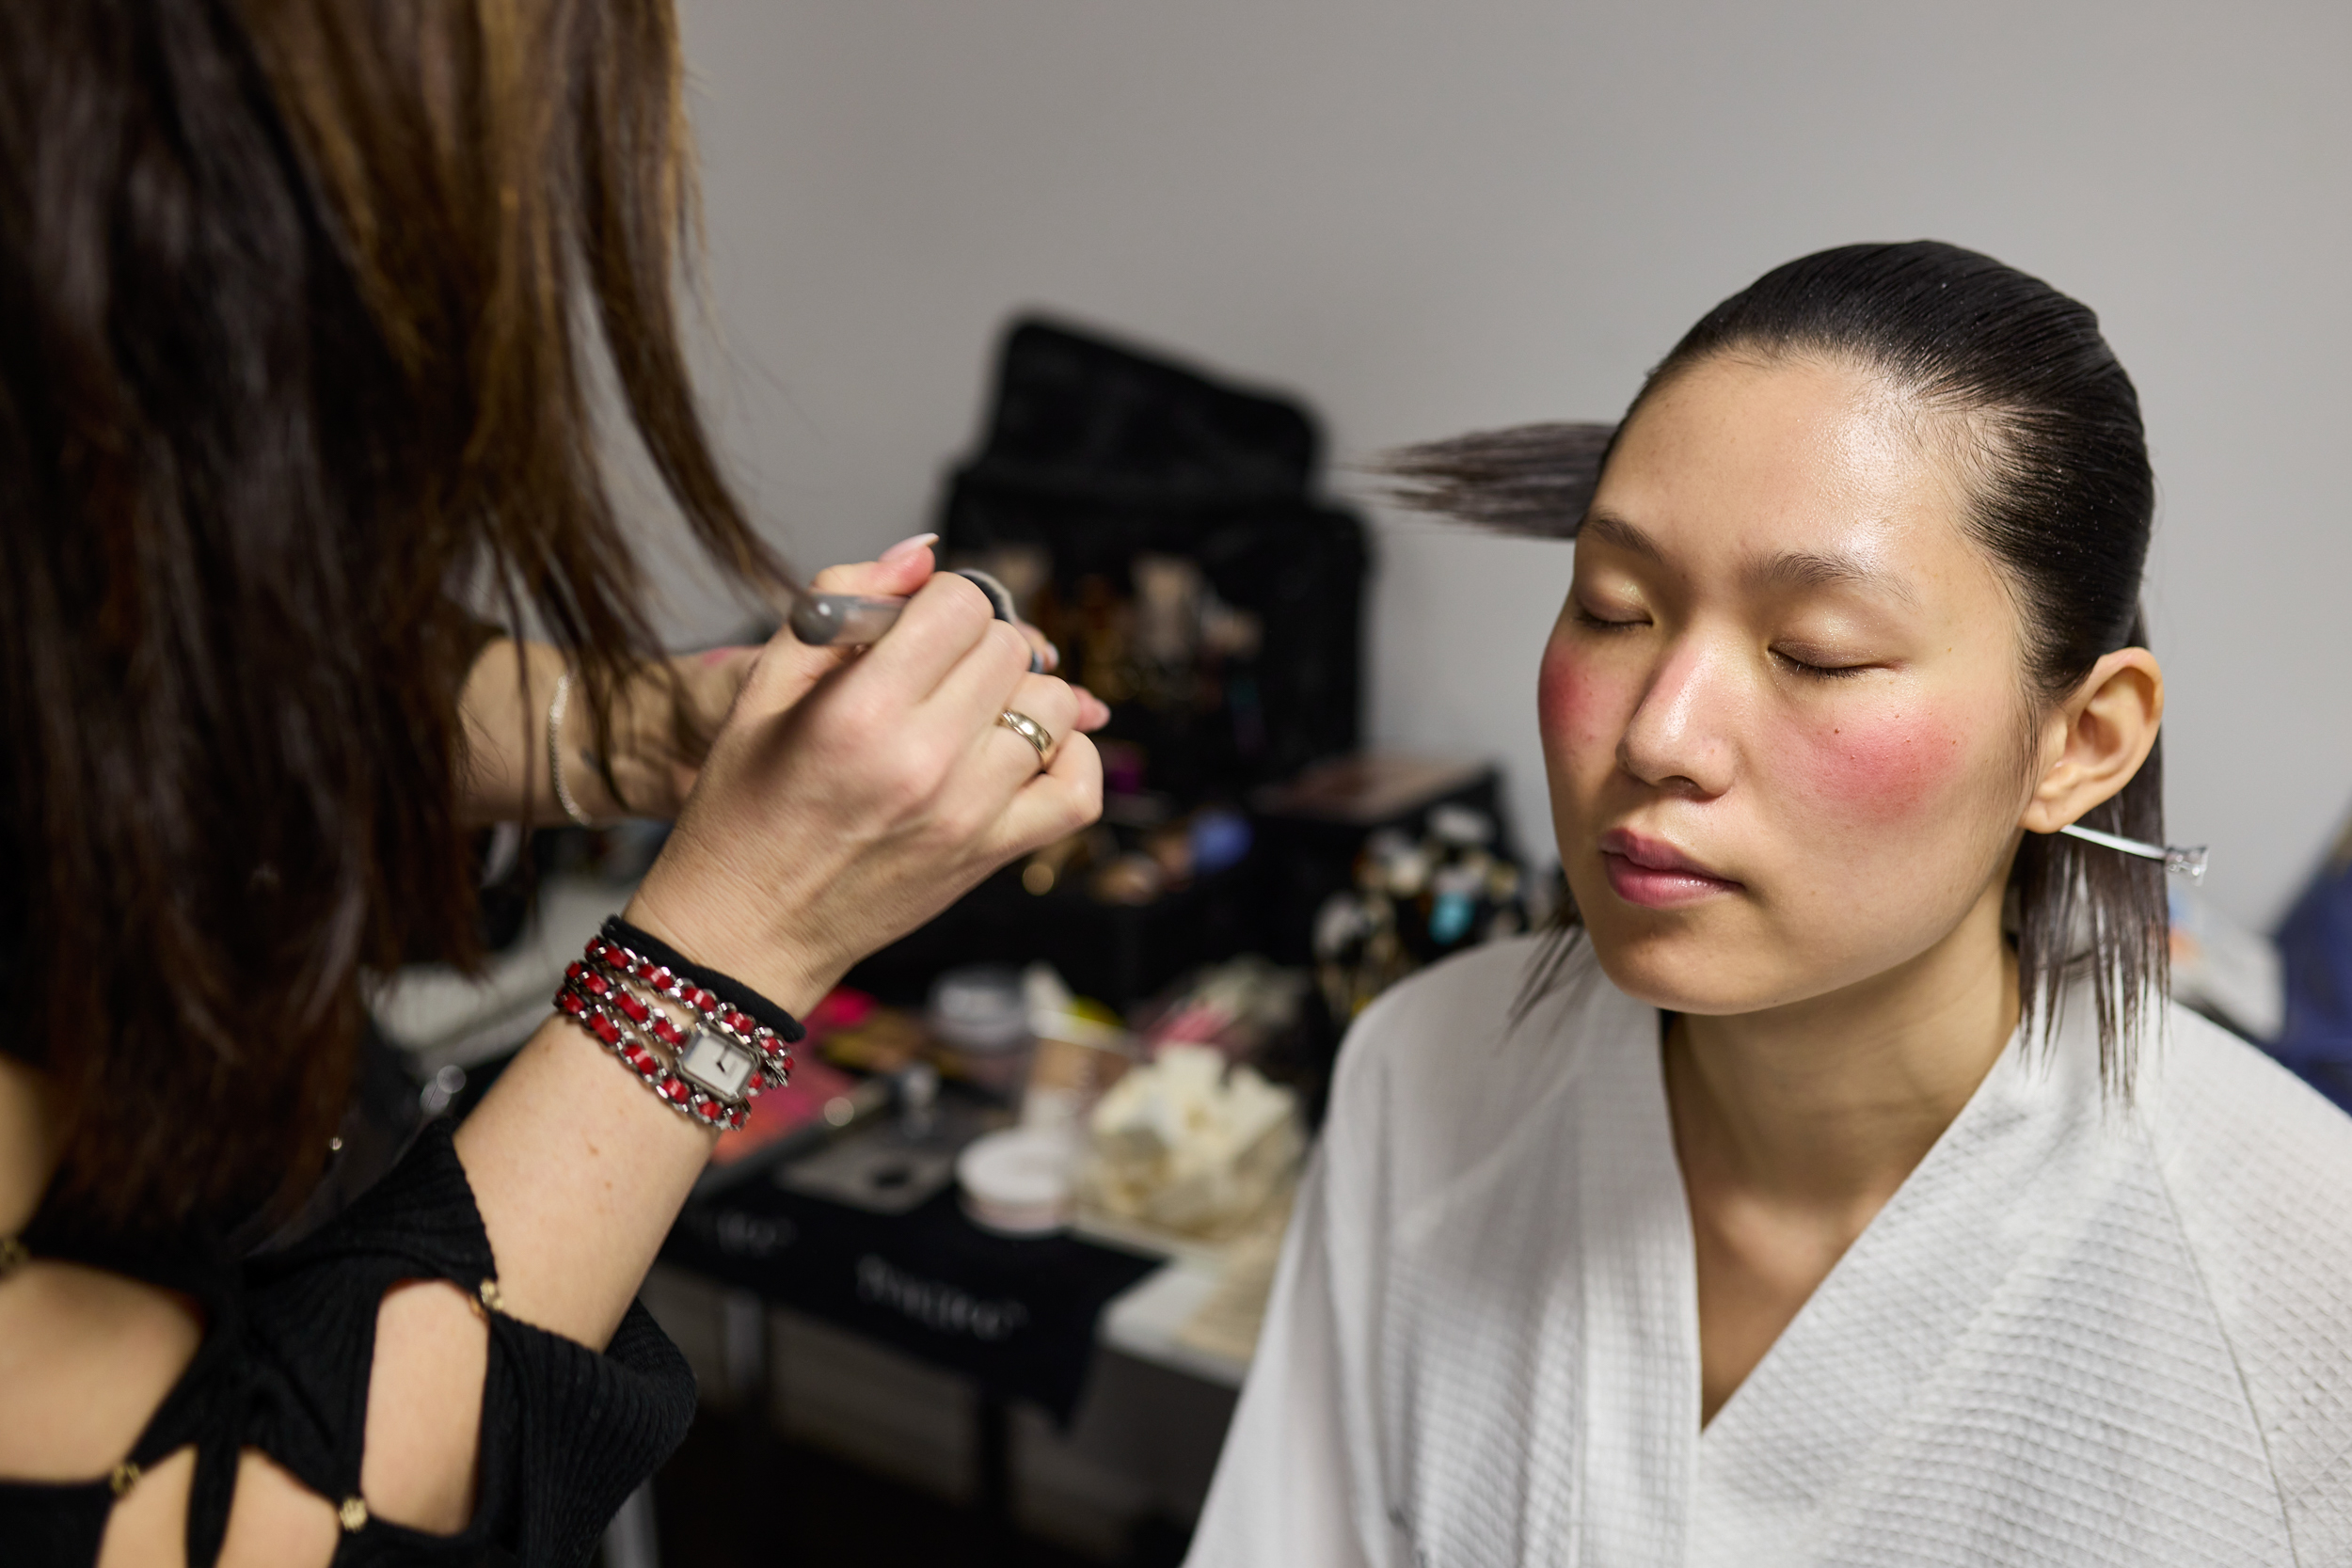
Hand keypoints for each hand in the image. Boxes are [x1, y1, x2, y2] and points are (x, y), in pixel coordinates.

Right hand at [621, 539, 1109, 1009]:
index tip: (915, 628)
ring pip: (1053, 707)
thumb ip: (841, 602)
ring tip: (968, 713)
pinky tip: (1022, 752)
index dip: (941, 602)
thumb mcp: (762, 687)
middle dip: (977, 643)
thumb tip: (921, 554)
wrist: (748, 927)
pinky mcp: (992, 856)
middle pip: (1010, 649)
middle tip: (936, 670)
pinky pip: (1079, 789)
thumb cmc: (745, 805)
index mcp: (860, 712)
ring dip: (1018, 696)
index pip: (961, 605)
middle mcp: (923, 762)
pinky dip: (1068, 757)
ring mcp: (968, 815)